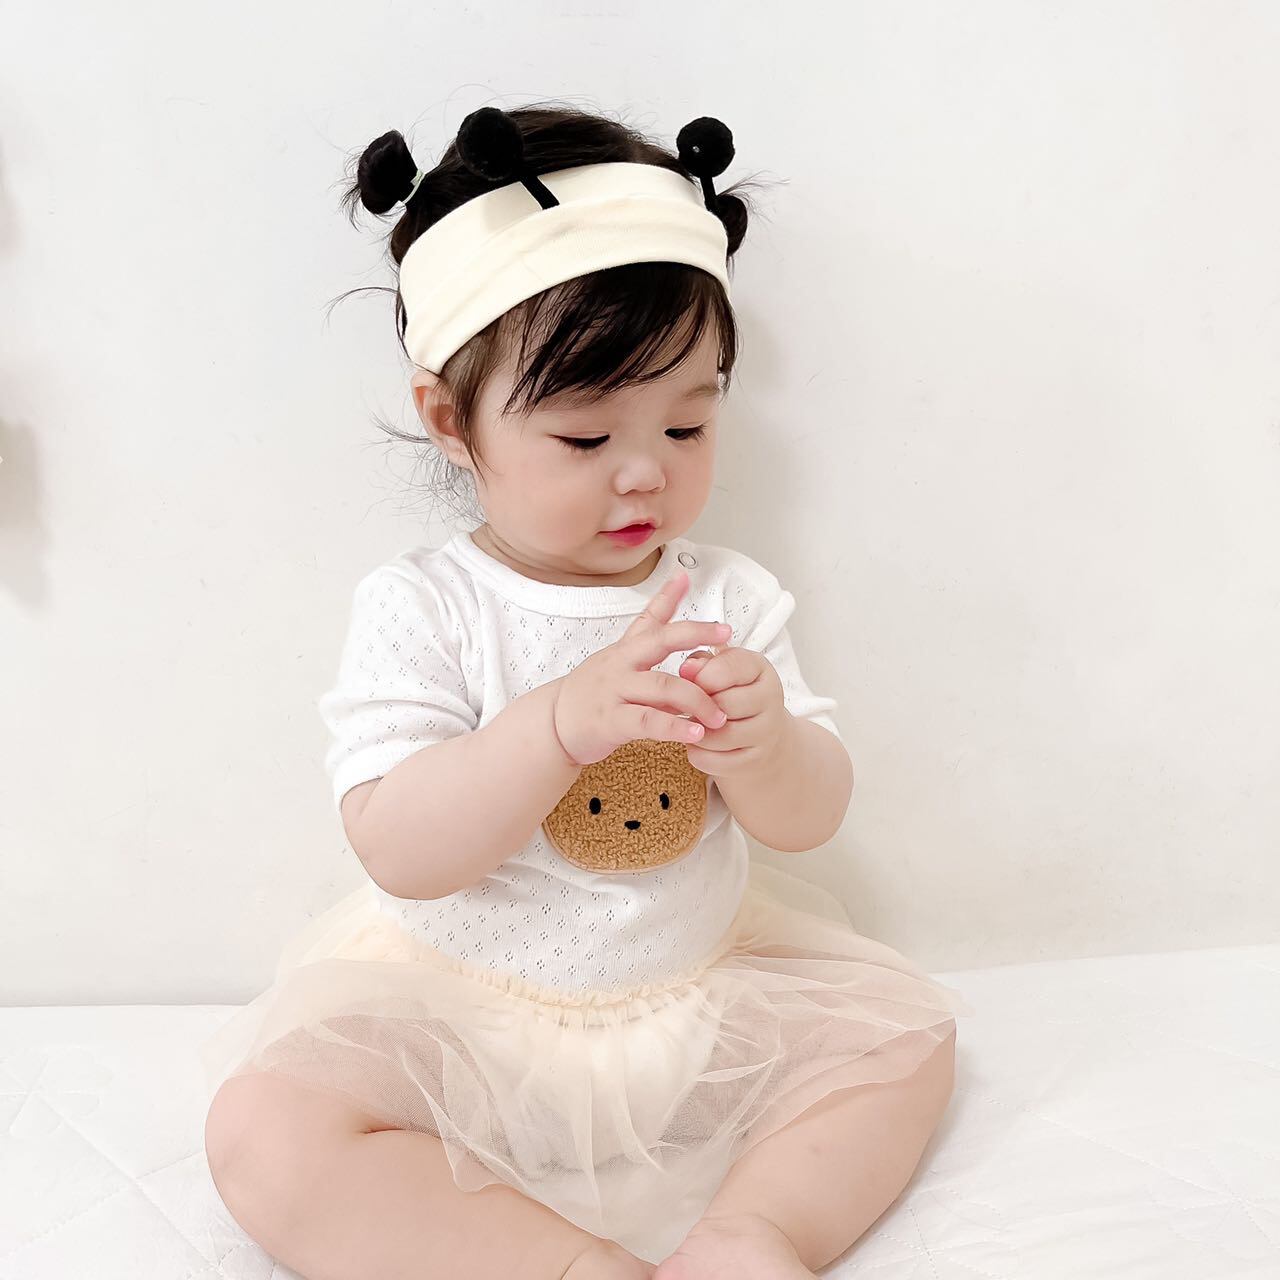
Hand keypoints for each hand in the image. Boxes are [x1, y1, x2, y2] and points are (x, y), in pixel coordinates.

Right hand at [550, 568, 731, 765]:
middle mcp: (621, 664)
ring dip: (696, 700)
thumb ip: (652, 622)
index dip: (680, 604)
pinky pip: (647, 722)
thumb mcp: (620, 653)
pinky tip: (694, 734)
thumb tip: (681, 579)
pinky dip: (674, 728)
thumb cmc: (595, 689)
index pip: (655, 619)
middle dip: (695, 638)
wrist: (554, 723)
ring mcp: (615, 691)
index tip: (710, 603)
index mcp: (626, 649)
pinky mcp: (611, 721)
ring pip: (661, 687)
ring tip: (720, 716)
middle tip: (728, 645)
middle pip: (660, 642)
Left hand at [676, 644, 790, 778]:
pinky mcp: (755, 761)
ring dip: (695, 732)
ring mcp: (766, 732)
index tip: (689, 680)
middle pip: (723, 703)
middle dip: (697, 707)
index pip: (727, 667)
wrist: (760, 732)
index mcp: (759, 668)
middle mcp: (771, 698)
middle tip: (689, 707)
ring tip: (693, 725)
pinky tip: (699, 744)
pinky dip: (698, 753)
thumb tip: (687, 669)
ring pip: (717, 735)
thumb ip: (701, 663)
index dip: (700, 675)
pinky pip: (713, 760)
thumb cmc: (731, 693)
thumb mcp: (719, 669)